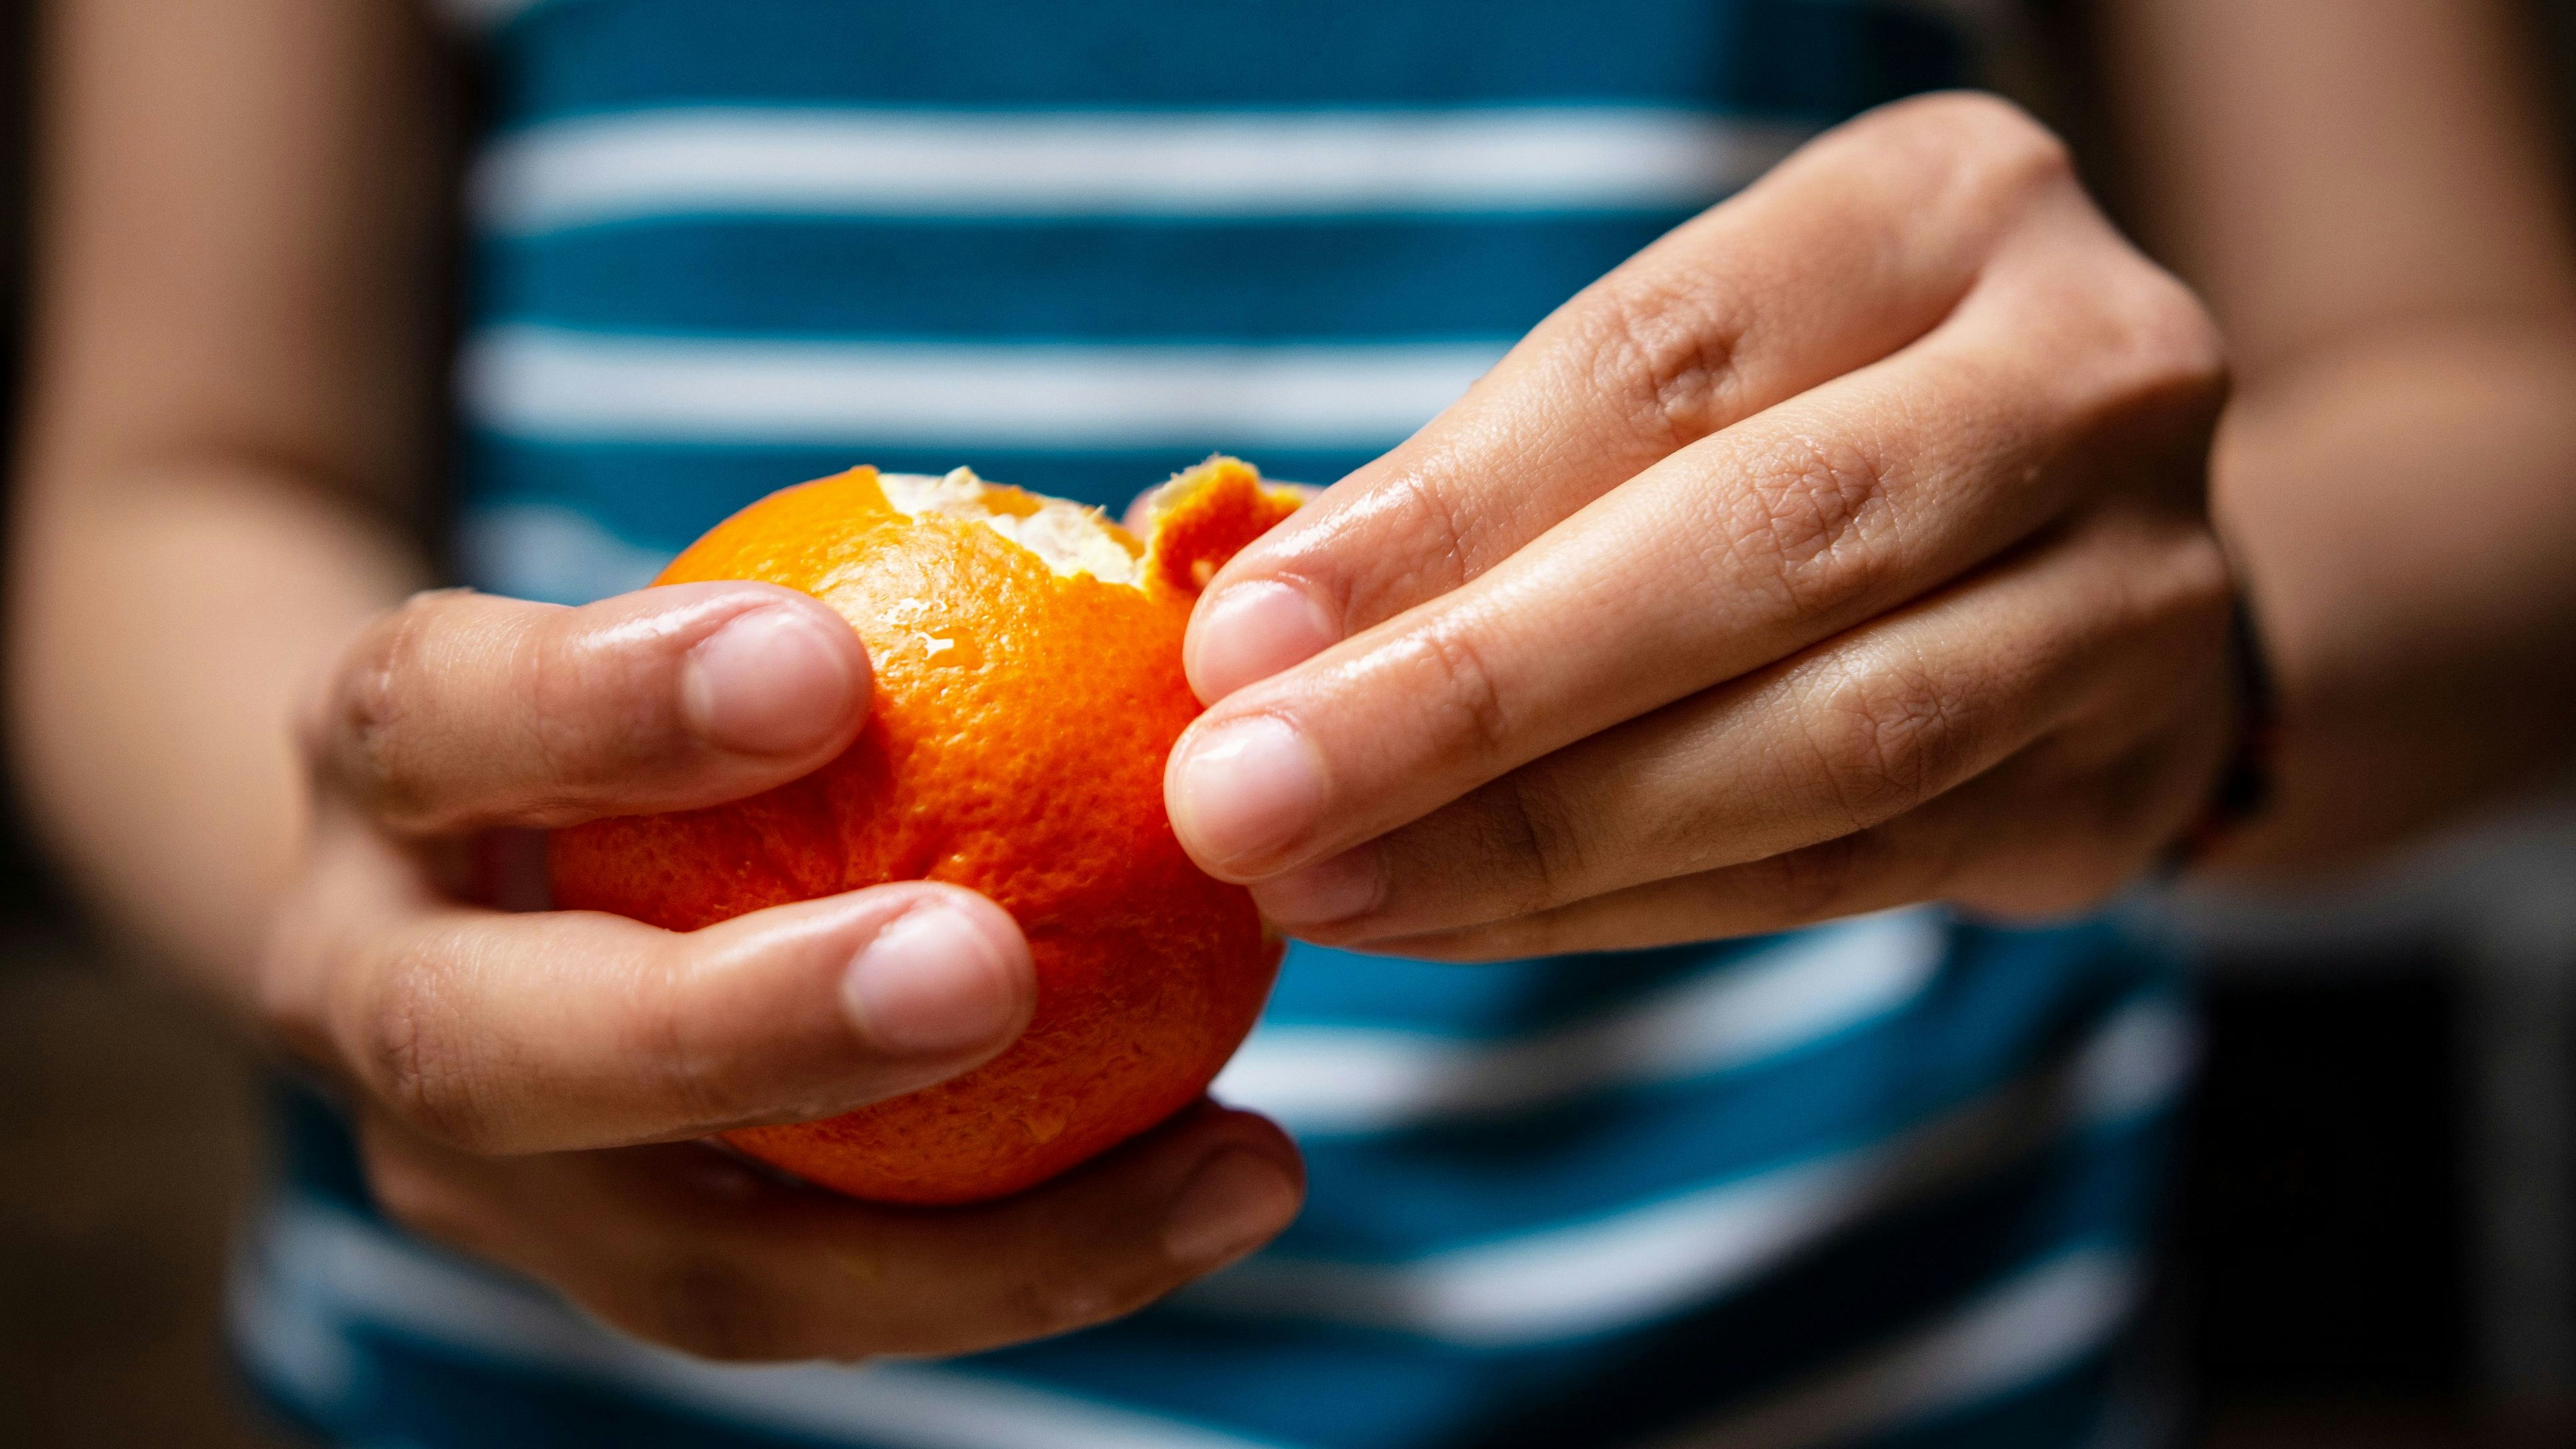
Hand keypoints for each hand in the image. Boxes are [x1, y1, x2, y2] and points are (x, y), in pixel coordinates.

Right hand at [261, 584, 1302, 1359]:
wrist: (464, 856)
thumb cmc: (643, 689)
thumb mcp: (685, 612)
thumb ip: (856, 611)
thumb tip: (1187, 560)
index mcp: (378, 768)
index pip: (439, 715)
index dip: (604, 702)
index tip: (821, 669)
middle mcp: (365, 990)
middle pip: (490, 1051)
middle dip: (739, 1026)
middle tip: (985, 967)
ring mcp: (473, 1173)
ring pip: (686, 1264)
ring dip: (969, 1241)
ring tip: (1229, 1161)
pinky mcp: (609, 1274)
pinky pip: (825, 1307)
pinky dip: (1032, 1261)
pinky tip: (1227, 1181)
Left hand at [1165, 94, 2236, 959]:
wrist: (2091, 550)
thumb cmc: (1812, 428)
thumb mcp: (1685, 383)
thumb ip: (1497, 485)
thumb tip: (1248, 636)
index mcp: (1949, 208)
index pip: (1662, 360)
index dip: (1440, 508)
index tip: (1244, 633)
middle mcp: (2091, 378)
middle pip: (1764, 548)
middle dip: (1474, 693)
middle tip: (1245, 795)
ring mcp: (2141, 594)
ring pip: (1827, 745)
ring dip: (1538, 836)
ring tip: (1323, 885)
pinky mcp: (2120, 786)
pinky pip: (1844, 873)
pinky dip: (1624, 909)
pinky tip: (1454, 921)